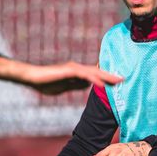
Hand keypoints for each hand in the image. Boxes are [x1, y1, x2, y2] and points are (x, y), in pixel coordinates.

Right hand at [0, 58, 122, 94]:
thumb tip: (87, 85)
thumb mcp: (64, 86)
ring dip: (107, 76)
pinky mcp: (68, 71)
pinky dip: (93, 80)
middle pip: (98, 72)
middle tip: (124, 79)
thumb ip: (75, 85)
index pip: (95, 75)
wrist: (32, 77)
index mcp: (77, 73)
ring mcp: (73, 69)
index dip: (107, 78)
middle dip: (111, 76)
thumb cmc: (46, 82)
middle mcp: (77, 69)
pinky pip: (83, 76)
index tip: (118, 82)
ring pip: (93, 72)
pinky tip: (102, 84)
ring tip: (118, 81)